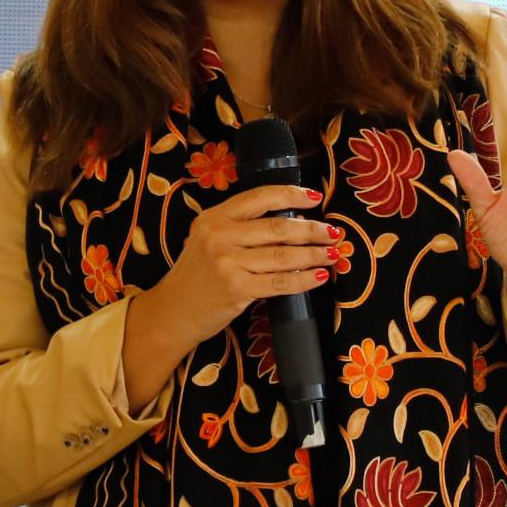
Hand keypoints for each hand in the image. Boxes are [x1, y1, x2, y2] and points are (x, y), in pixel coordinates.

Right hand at [126, 183, 340, 406]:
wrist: (172, 312)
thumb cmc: (197, 276)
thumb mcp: (209, 240)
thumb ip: (240, 228)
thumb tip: (293, 221)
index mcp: (215, 217)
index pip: (260, 197)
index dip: (292, 195)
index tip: (315, 198)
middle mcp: (220, 236)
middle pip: (278, 227)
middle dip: (312, 230)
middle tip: (333, 233)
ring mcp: (228, 263)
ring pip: (283, 255)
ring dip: (314, 254)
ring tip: (333, 253)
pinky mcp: (237, 289)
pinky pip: (280, 282)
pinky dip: (305, 280)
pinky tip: (320, 275)